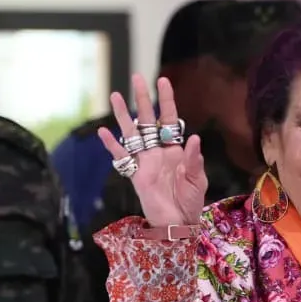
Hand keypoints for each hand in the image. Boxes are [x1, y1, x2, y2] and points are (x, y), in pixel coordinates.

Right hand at [97, 74, 207, 226]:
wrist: (178, 223)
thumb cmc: (190, 202)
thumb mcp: (198, 180)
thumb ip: (194, 160)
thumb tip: (194, 138)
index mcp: (175, 149)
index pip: (170, 118)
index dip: (166, 100)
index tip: (163, 80)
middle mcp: (158, 151)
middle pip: (147, 120)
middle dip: (142, 99)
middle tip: (136, 78)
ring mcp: (144, 161)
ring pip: (131, 133)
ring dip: (122, 115)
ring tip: (115, 96)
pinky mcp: (134, 175)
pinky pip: (121, 157)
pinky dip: (111, 145)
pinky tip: (102, 132)